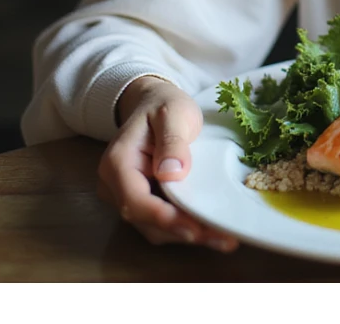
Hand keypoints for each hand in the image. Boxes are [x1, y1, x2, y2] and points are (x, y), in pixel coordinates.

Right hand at [96, 75, 239, 250]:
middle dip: (183, 231)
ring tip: (224, 238)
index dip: (164, 218)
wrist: (153, 102)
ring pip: (153, 227)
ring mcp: (126, 196)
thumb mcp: (173, 113)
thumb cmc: (164, 104)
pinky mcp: (143, 201)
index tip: (194, 228)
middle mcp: (115, 186)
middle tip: (223, 238)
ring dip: (187, 234)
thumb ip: (172, 141)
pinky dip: (184, 227)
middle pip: (145, 220)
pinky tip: (211, 229)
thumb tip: (172, 173)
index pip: (135, 201)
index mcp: (117, 163)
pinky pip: (160, 221)